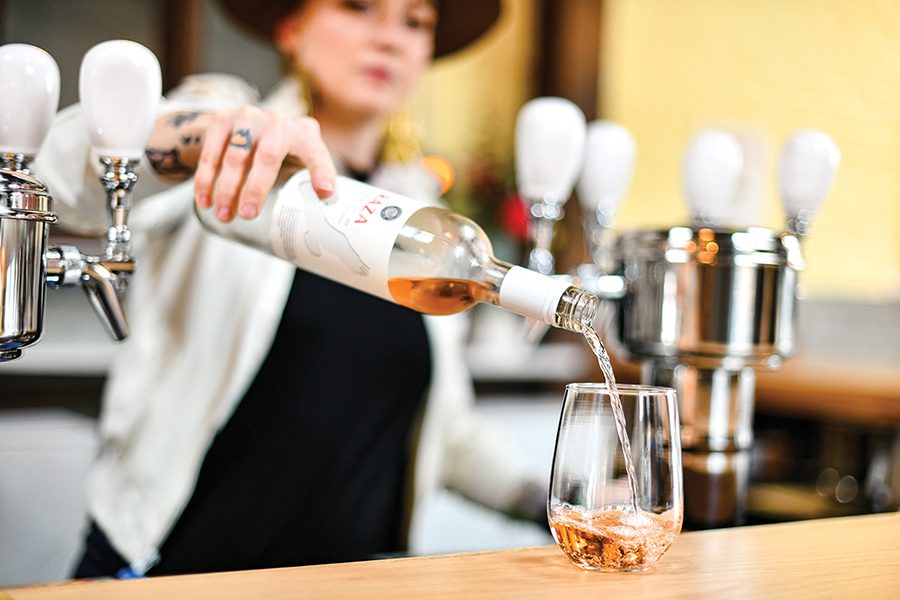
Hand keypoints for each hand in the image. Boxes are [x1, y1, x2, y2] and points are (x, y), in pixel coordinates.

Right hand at [193, 106, 336, 221]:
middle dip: (256, 189)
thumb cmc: (280, 151)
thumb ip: (308, 181)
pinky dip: (206, 179)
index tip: (325, 194)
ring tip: (224, 215)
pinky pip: (211, 153)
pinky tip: (205, 200)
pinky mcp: (222, 118)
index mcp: (304, 133)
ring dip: (227, 189)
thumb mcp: (300, 160)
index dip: (322, 173)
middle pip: (268, 157)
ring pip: (236, 157)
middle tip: (248, 215)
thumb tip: (322, 210)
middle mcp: (278, 121)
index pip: (316, 154)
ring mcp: (249, 117)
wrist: (246, 124)